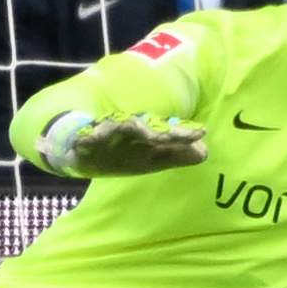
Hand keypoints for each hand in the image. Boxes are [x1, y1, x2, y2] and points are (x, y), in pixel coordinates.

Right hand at [40, 108, 208, 176]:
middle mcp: (130, 133)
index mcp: (145, 139)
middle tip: (177, 134)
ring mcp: (109, 134)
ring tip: (146, 133)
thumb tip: (204, 153)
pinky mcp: (86, 140)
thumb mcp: (150, 159)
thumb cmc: (122, 154)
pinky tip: (93, 136)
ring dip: (133, 129)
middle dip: (162, 132)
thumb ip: (176, 156)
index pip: (167, 134)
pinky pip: (89, 136)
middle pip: (149, 129)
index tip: (201, 132)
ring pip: (122, 128)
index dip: (183, 134)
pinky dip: (92, 136)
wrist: (81, 153)